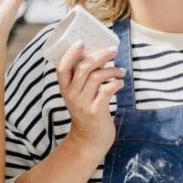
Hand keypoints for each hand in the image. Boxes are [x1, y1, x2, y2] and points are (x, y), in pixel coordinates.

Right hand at [58, 42, 123, 160]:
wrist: (89, 140)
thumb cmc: (87, 113)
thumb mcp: (79, 96)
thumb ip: (83, 79)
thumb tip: (98, 55)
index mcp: (65, 89)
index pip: (62, 68)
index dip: (70, 53)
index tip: (81, 42)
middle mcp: (71, 95)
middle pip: (84, 68)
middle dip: (100, 55)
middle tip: (113, 50)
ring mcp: (83, 104)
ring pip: (97, 76)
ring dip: (112, 70)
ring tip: (120, 71)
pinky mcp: (96, 111)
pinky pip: (107, 90)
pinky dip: (116, 83)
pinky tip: (120, 83)